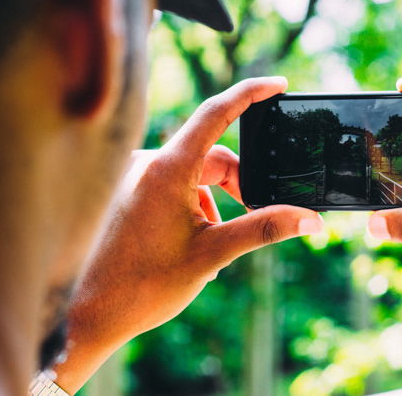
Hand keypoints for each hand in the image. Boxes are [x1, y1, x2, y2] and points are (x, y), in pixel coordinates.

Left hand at [52, 77, 323, 392]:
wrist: (90, 316)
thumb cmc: (146, 286)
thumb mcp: (214, 253)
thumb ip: (266, 228)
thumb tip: (312, 220)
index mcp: (167, 169)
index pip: (217, 113)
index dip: (251, 94)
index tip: (279, 85)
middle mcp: (146, 164)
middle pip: (213, 156)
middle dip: (239, 185)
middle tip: (254, 216)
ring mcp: (133, 177)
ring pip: (193, 173)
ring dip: (215, 200)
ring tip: (215, 243)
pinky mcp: (126, 192)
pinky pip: (172, 184)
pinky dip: (192, 204)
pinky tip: (191, 240)